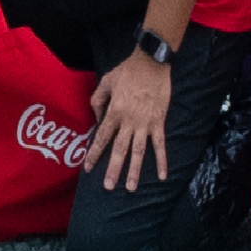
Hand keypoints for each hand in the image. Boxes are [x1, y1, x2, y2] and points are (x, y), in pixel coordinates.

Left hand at [88, 48, 174, 190]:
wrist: (150, 62)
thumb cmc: (127, 71)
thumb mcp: (106, 81)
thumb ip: (98, 100)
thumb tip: (97, 119)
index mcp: (114, 112)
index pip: (102, 137)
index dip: (94, 153)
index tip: (88, 168)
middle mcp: (128, 121)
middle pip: (119, 149)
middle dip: (113, 169)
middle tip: (109, 187)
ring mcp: (145, 123)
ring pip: (138, 151)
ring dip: (135, 170)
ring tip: (131, 188)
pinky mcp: (159, 122)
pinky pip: (160, 144)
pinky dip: (161, 160)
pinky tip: (162, 175)